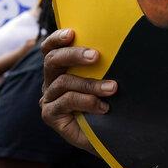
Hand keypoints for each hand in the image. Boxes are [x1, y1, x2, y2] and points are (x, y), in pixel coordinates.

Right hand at [39, 29, 115, 153]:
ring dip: (90, 83)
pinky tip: (103, 107)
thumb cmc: (111, 101)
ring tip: (112, 88)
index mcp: (61, 67)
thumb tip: (119, 38)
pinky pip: (66, 102)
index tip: (72, 33)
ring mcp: (49, 98)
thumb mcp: (108, 77)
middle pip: (52, 60)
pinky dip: (87, 102)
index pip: (51, 47)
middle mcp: (51, 80)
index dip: (57, 38)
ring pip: (64, 81)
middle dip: (74, 55)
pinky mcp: (50, 115)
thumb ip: (105, 62)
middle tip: (96, 56)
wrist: (111, 134)